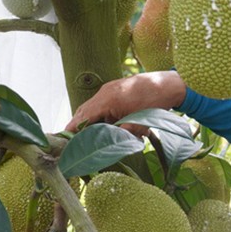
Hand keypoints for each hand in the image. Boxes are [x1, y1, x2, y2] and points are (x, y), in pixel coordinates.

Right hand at [64, 71, 186, 136]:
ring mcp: (110, 89)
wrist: (169, 85)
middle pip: (84, 111)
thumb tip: (109, 146)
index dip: (71, 130)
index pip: (82, 117)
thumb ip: (121, 136)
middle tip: (72, 142)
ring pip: (93, 108)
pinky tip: (104, 127)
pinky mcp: (116, 89)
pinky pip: (102, 104)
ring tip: (87, 138)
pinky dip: (100, 116)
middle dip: (78, 127)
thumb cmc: (155, 104)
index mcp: (106, 100)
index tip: (61, 140)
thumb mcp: (138, 125)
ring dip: (90, 122)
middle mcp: (104, 92)